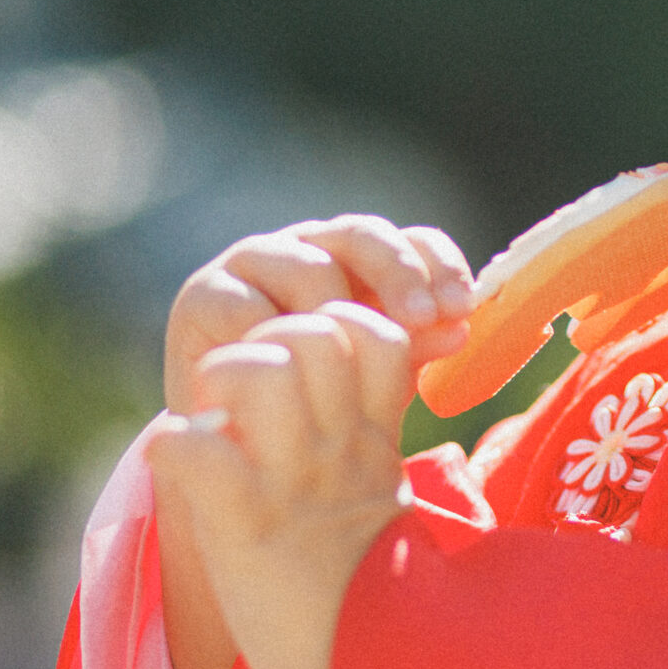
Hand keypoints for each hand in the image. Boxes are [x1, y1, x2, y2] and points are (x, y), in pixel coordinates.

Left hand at [148, 303, 418, 668]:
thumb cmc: (378, 601)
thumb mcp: (390, 507)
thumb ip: (370, 451)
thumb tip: (352, 412)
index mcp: (374, 442)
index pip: (375, 333)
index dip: (338, 324)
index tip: (310, 364)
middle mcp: (338, 450)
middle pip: (314, 333)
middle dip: (272, 340)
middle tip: (250, 388)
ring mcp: (294, 482)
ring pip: (260, 369)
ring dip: (225, 378)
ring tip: (218, 416)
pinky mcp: (247, 524)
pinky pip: (197, 448)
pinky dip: (177, 448)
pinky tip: (184, 469)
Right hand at [166, 216, 473, 415]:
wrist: (234, 434)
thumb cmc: (317, 394)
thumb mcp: (378, 373)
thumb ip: (415, 346)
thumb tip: (460, 331)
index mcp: (365, 261)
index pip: (415, 241)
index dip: (441, 267)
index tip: (462, 308)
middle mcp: (315, 248)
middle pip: (365, 234)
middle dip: (400, 274)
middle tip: (422, 318)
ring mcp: (257, 263)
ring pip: (309, 265)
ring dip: (336, 307)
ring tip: (352, 353)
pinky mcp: (205, 293)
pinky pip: (244, 304)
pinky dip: (269, 332)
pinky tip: (289, 365)